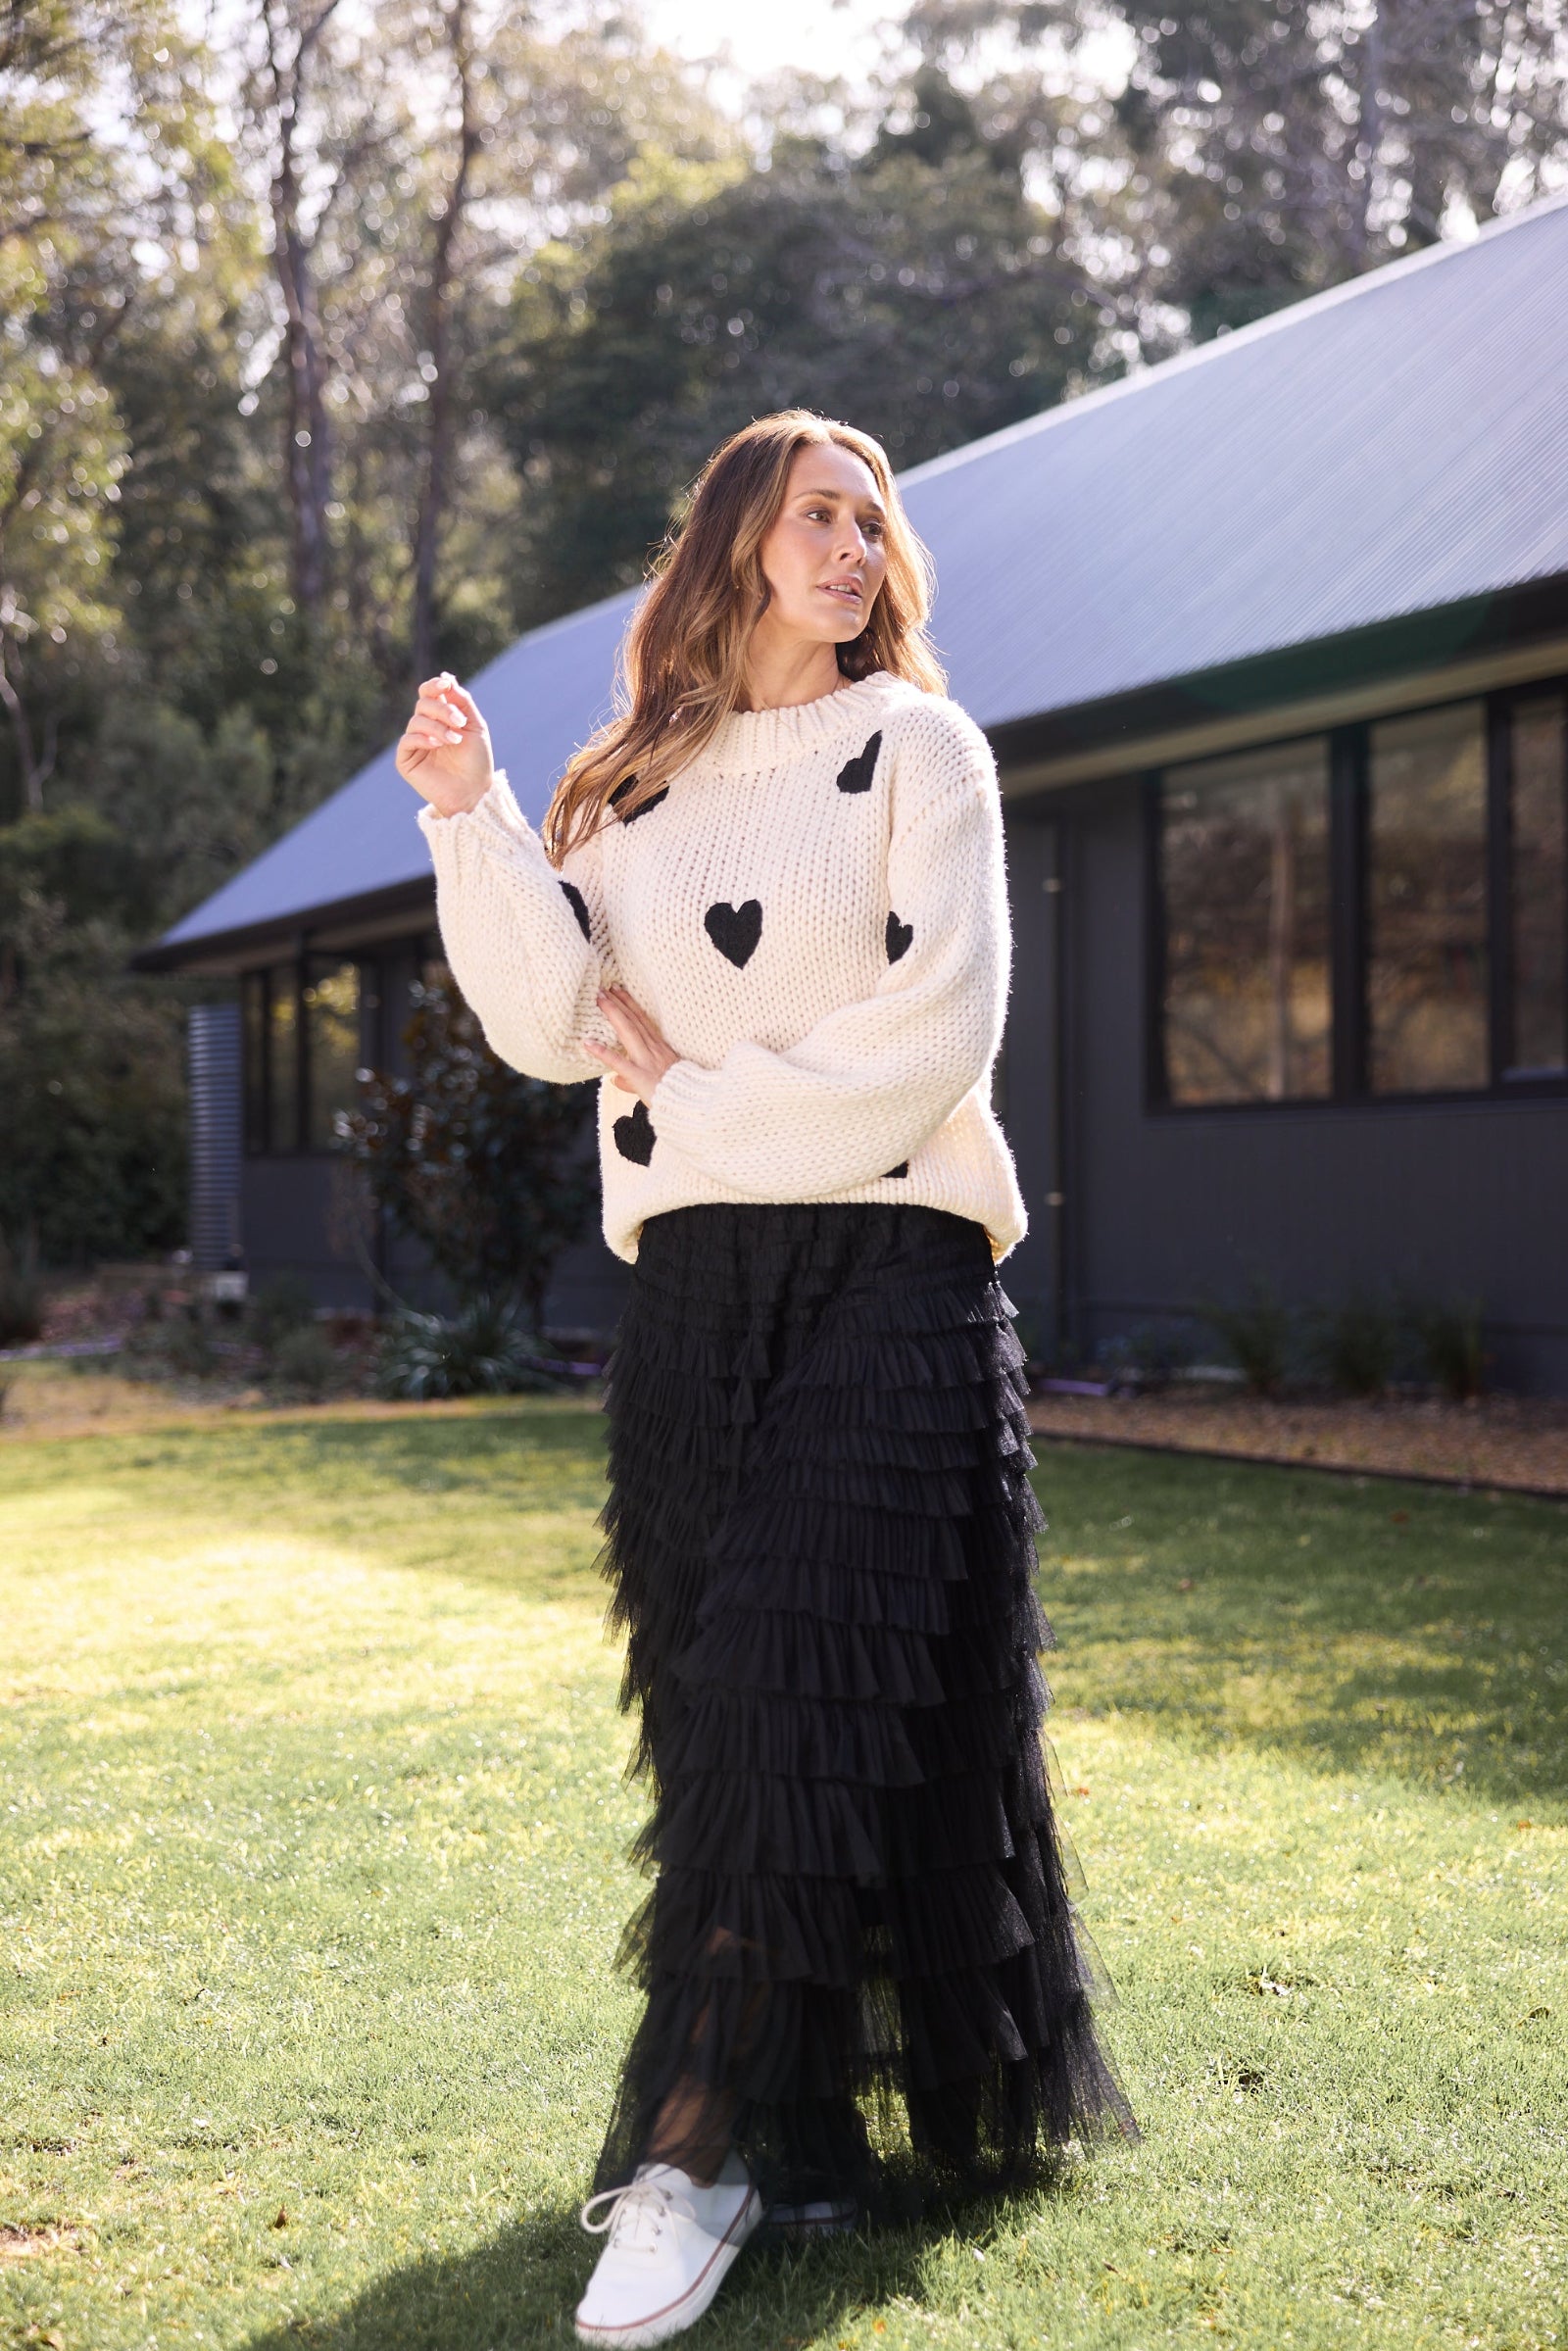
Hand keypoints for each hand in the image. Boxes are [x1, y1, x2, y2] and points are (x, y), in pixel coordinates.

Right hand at [396, 672, 495, 815]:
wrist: (474, 791)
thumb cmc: (477, 761)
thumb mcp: (475, 726)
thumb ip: (462, 701)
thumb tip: (446, 677)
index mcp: (441, 717)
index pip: (429, 693)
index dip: (434, 686)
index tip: (446, 685)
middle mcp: (426, 727)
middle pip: (423, 703)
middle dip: (442, 709)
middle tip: (459, 722)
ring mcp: (415, 743)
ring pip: (416, 721)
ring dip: (437, 727)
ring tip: (455, 740)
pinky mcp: (406, 760)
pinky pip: (407, 740)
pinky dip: (423, 738)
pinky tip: (437, 745)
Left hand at [586, 986, 678, 1106]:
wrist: (691, 1104)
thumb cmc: (677, 1094)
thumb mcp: (658, 1082)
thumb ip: (633, 1080)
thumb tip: (615, 1080)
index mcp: (660, 1049)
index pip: (642, 1022)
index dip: (630, 1005)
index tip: (618, 990)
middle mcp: (653, 1050)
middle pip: (634, 1021)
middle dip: (619, 1002)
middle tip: (604, 987)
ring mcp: (646, 1061)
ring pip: (628, 1031)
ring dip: (613, 1013)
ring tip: (599, 999)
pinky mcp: (639, 1076)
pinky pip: (618, 1063)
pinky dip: (602, 1052)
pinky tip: (587, 1043)